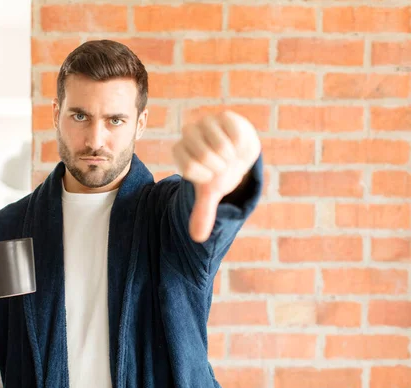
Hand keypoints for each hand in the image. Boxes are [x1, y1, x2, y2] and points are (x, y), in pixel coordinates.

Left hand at [172, 111, 260, 242]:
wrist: (239, 152)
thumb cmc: (220, 171)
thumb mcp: (211, 191)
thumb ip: (203, 211)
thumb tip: (197, 238)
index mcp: (181, 150)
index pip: (188, 167)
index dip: (204, 175)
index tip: (210, 175)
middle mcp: (189, 134)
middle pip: (202, 154)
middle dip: (218, 167)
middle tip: (222, 166)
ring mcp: (207, 122)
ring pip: (218, 144)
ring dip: (229, 157)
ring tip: (230, 156)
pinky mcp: (225, 117)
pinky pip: (234, 134)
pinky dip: (239, 146)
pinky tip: (237, 146)